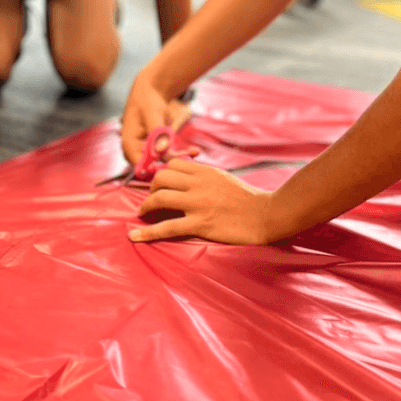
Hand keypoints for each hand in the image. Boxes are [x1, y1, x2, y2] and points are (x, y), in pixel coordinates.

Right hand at [121, 73, 191, 165]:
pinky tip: (194, 150)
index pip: (139, 165)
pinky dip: (179, 153)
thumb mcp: (153, 115)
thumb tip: (161, 152)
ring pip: (162, 161)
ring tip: (195, 152)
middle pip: (152, 165)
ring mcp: (145, 149)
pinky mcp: (155, 147)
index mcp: (129, 143)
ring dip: (178, 158)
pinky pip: (167, 155)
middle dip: (170, 163)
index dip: (155, 169)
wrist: (151, 91)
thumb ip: (158, 134)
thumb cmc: (148, 100)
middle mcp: (135, 149)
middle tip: (189, 157)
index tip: (173, 166)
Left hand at [128, 159, 272, 244]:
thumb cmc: (247, 199)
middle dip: (151, 189)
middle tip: (152, 200)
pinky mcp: (200, 224)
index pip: (173, 165)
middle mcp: (198, 184)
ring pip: (160, 199)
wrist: (266, 215)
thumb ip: (204, 176)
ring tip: (143, 214)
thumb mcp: (224, 178)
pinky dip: (148, 232)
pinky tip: (135, 236)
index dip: (162, 174)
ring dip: (146, 207)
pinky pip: (167, 227)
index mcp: (205, 172)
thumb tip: (186, 175)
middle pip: (161, 178)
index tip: (160, 185)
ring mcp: (198, 204)